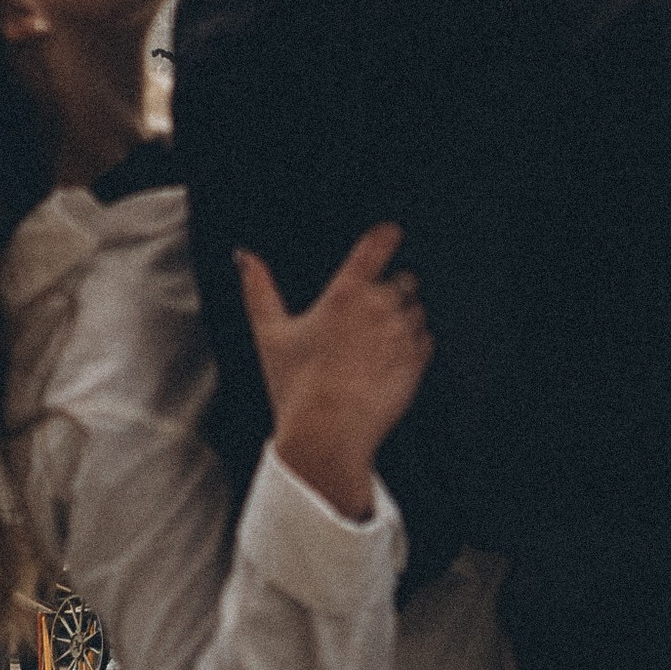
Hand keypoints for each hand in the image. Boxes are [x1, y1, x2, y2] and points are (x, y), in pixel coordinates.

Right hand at [235, 223, 431, 525]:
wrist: (327, 436)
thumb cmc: (296, 387)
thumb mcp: (270, 335)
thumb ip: (258, 289)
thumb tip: (244, 256)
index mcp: (346, 293)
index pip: (379, 244)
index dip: (387, 234)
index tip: (390, 234)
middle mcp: (380, 306)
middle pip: (404, 279)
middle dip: (392, 290)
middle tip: (369, 316)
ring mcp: (402, 334)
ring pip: (417, 310)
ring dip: (405, 318)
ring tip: (377, 345)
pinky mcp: (417, 361)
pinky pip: (426, 339)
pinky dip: (414, 346)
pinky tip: (389, 363)